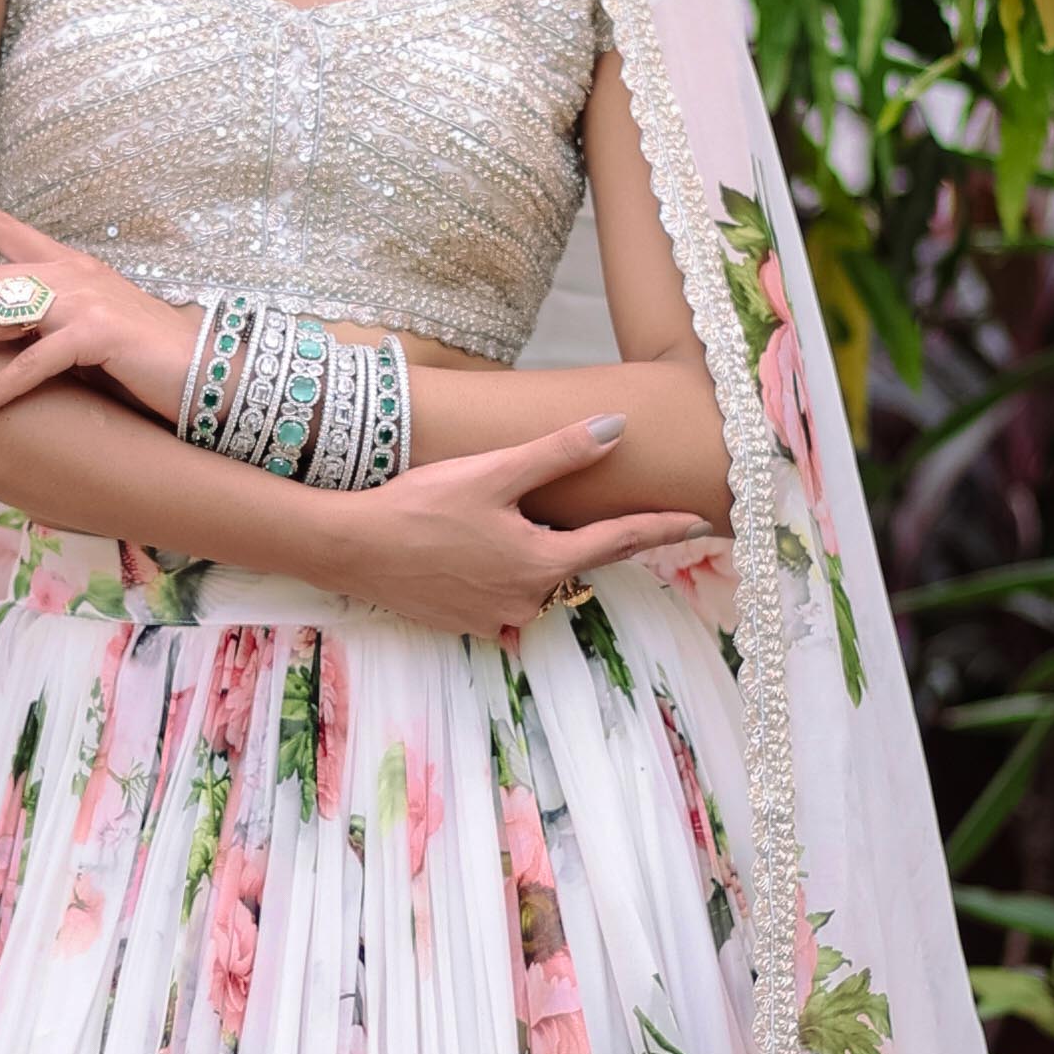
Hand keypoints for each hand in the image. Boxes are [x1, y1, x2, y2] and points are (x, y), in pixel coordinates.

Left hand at [0, 181, 193, 427]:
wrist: (208, 368)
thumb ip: (44, 325)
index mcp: (65, 266)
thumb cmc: (143, 356)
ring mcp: (83, 302)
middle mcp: (68, 275)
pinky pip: (34, 364)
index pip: (1, 226)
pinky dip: (1, 388)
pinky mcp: (97, 336)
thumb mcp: (85, 331)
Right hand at [315, 420, 693, 634]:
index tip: (701, 520)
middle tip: (600, 513)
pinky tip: (475, 551)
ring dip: (536, 557)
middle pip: (574, 563)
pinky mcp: (465, 625)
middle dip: (588, 541)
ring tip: (512, 526)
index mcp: (541, 562)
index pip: (619, 542)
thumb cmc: (420, 505)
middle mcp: (527, 601)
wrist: (351, 548)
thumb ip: (559, 453)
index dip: (662, 527)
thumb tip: (617, 428)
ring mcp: (495, 619)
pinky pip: (502, 599)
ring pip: (536, 582)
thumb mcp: (494, 472)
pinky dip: (501, 575)